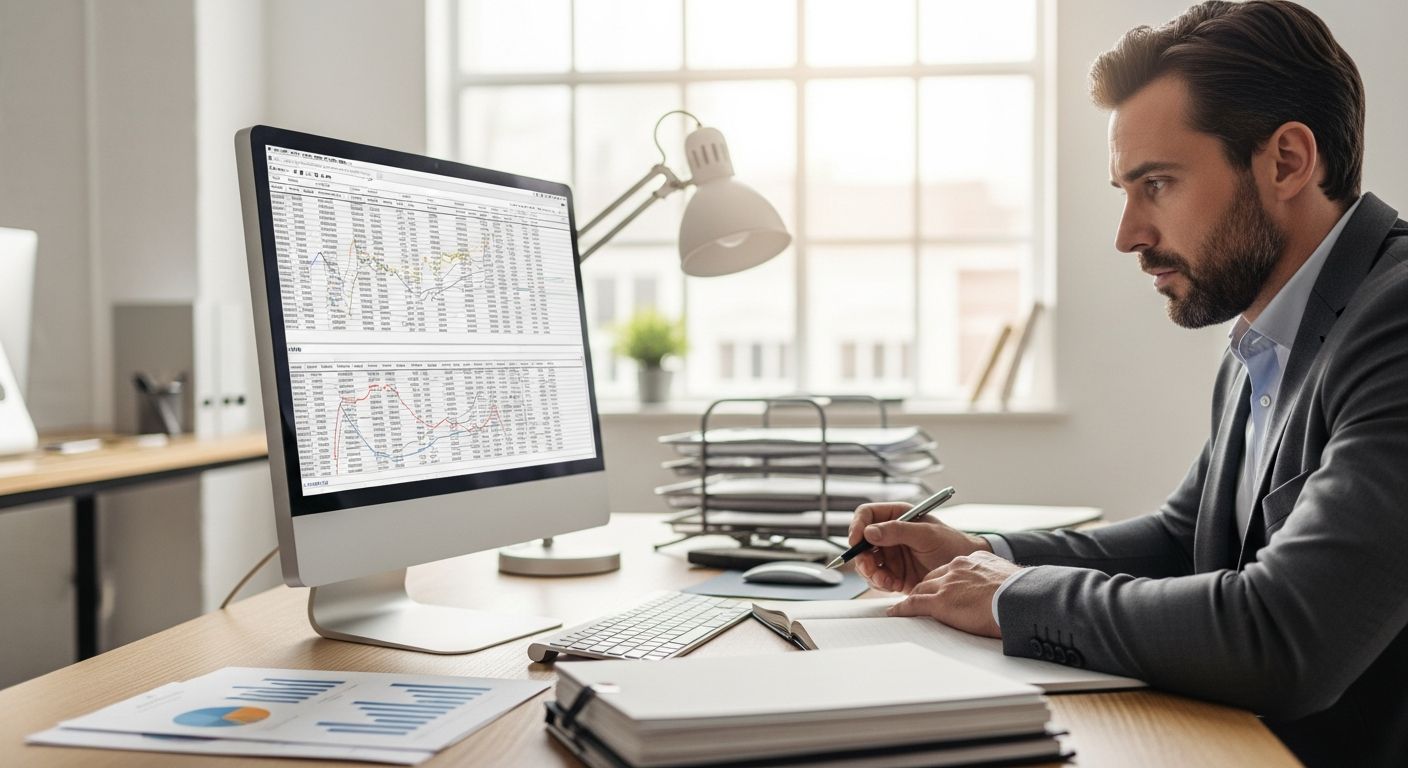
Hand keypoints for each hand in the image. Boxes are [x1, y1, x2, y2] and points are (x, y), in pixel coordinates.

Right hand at [848, 502, 991, 593]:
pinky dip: (881, 584)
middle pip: (861, 542)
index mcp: (897, 516)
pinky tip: (895, 585)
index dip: (857, 526)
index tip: (856, 541)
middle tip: (872, 569)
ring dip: (872, 574)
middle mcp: (890, 534)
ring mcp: (890, 554)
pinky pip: (876, 578)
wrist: (963, 572)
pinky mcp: (893, 573)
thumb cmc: (952, 544)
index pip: (867, 515)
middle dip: (863, 558)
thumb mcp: (926, 534)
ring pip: (866, 563)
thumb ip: (898, 531)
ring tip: (888, 581)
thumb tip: (870, 532)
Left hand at [887, 551, 1022, 637]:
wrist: (1024, 600)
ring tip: (903, 609)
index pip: (950, 570)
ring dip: (912, 599)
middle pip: (932, 578)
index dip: (942, 581)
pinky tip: (896, 614)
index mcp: (975, 560)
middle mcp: (958, 567)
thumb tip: (1006, 596)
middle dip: (924, 588)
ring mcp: (947, 584)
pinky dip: (902, 610)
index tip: (940, 588)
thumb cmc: (1024, 595)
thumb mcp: (1010, 581)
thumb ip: (999, 583)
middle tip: (918, 599)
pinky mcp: (941, 602)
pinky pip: (914, 604)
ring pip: (921, 589)